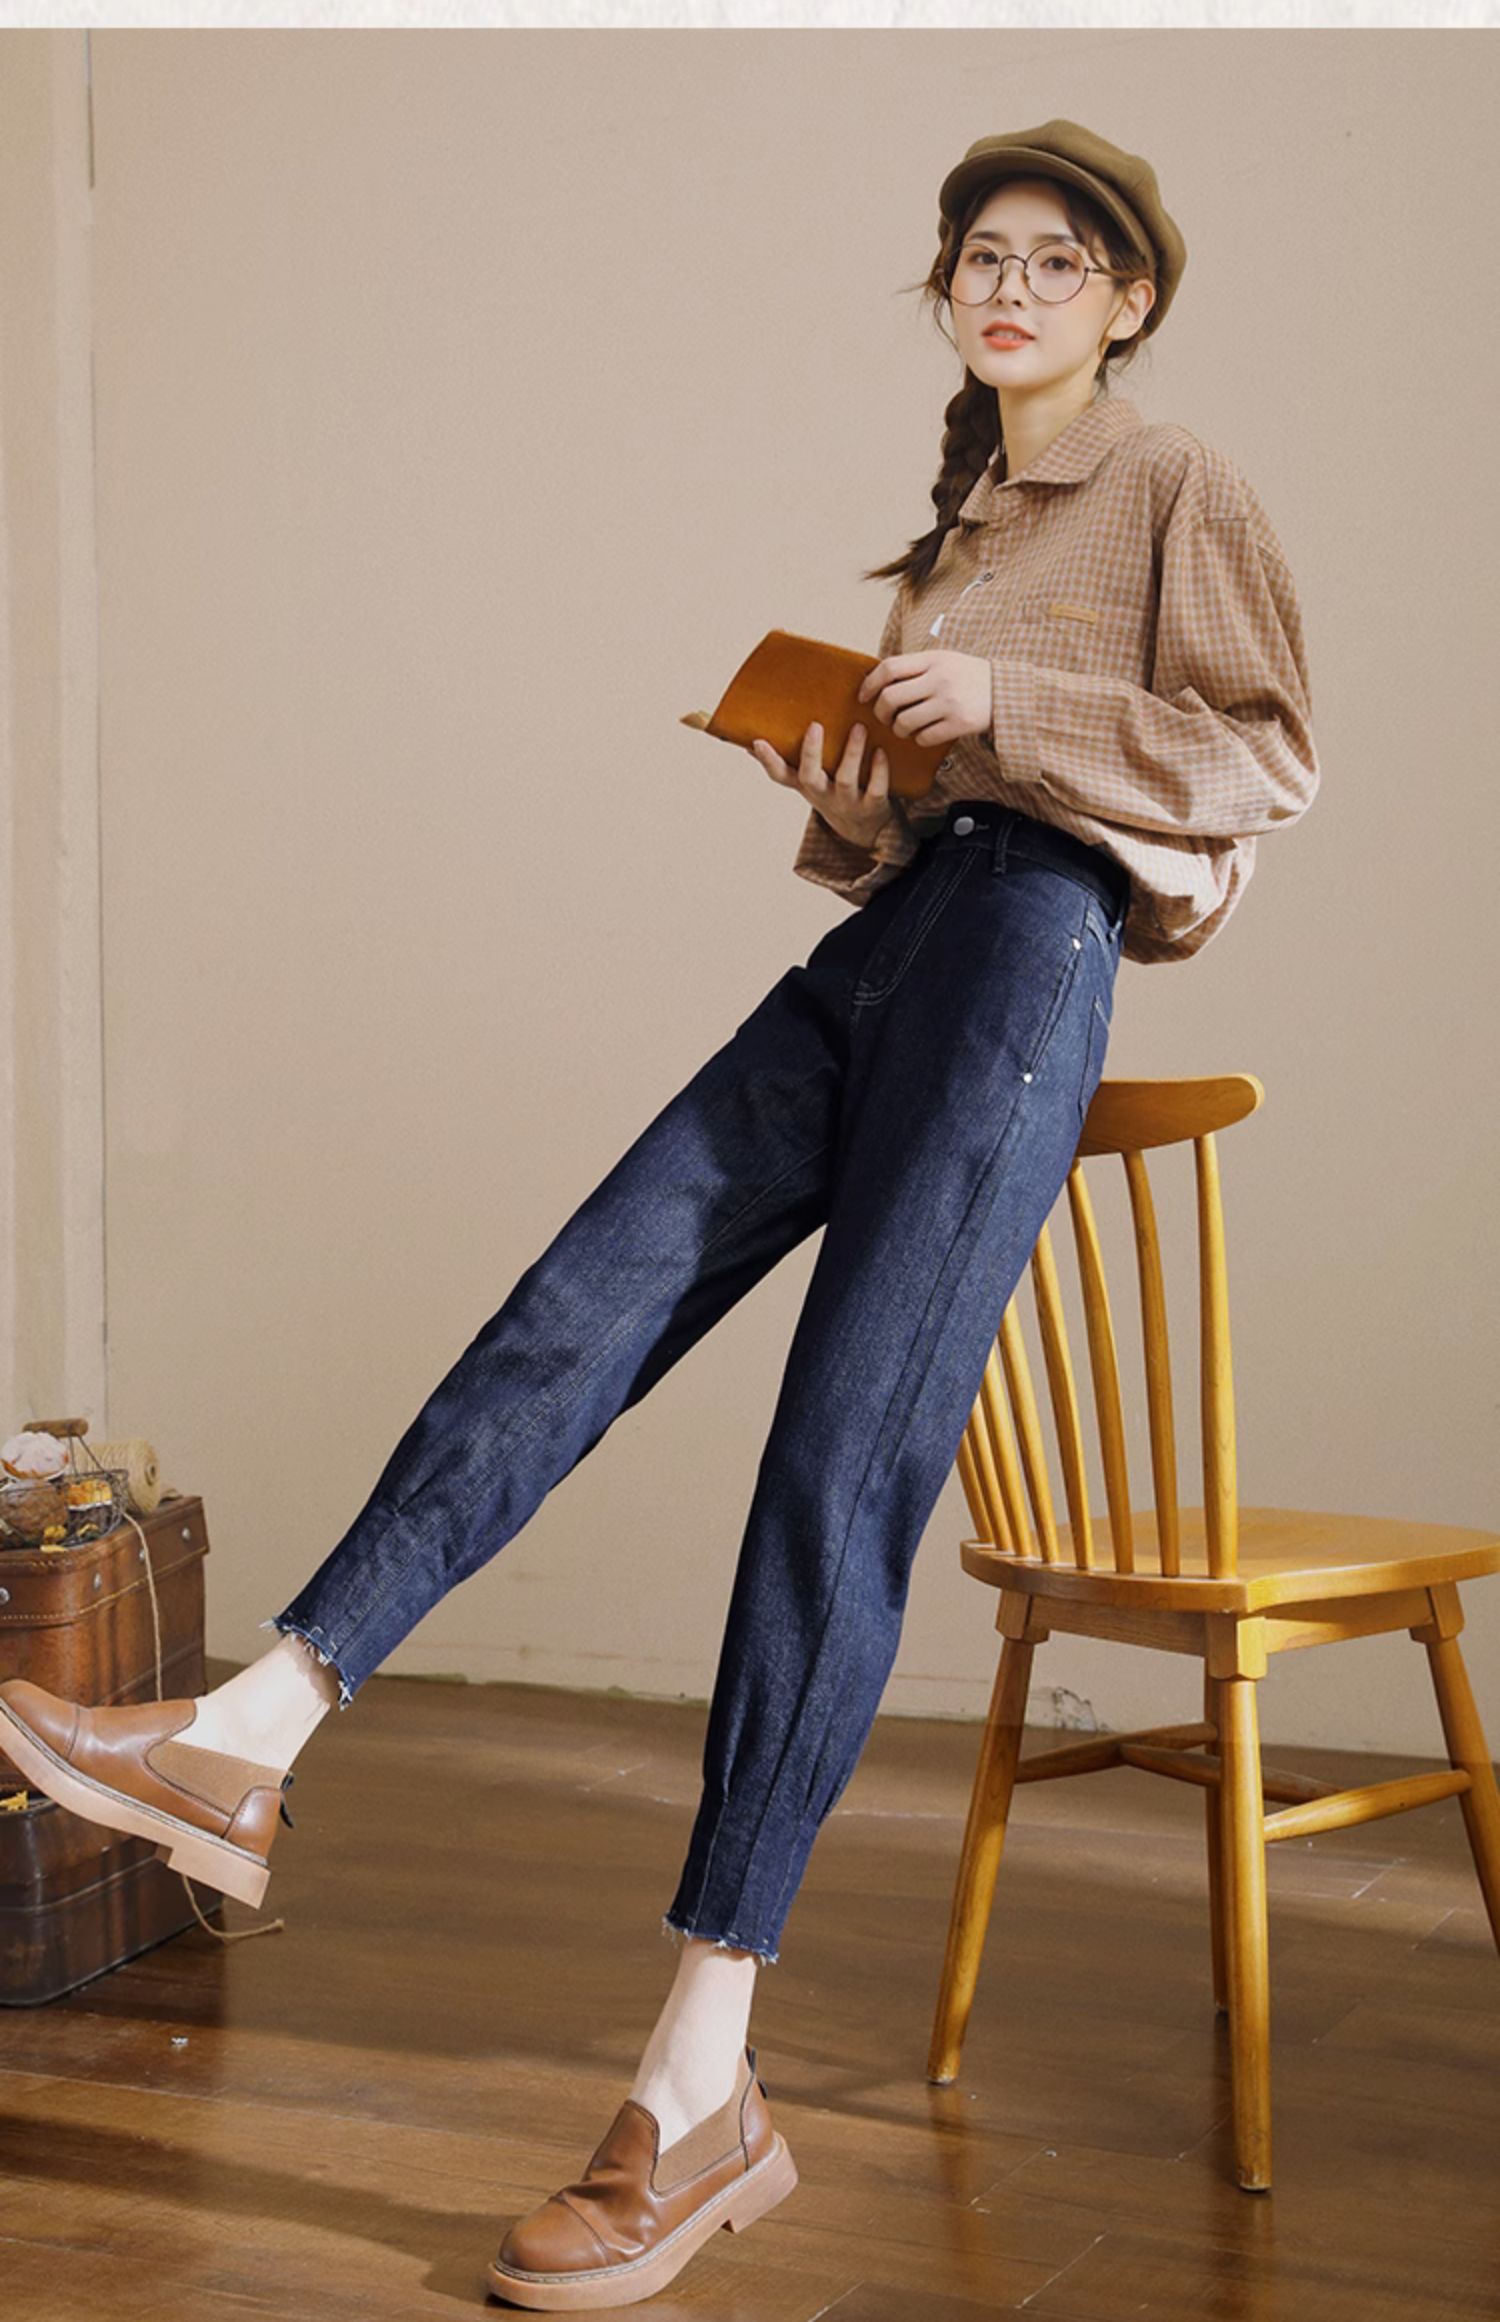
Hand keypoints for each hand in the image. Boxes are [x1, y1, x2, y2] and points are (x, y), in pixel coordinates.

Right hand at [749, 720, 897, 852]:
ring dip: (852, 753)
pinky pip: (876, 788)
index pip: (780, 775)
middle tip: (815, 725)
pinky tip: (881, 751)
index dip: (768, 761)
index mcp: (806, 786)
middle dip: (811, 752)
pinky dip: (879, 770)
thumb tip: (750, 743)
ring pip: (846, 779)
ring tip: (858, 727)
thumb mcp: (807, 783)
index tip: (758, 742)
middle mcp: (823, 795)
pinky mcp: (872, 806)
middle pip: (810, 777)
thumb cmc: (833, 794)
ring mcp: (847, 802)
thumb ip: (785, 763)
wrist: (865, 830)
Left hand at [855, 649, 991, 750]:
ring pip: (904, 722)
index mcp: (932, 659)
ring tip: (904, 728)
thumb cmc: (968, 676)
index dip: (869, 684)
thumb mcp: (944, 660)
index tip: (863, 696)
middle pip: (890, 698)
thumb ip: (915, 667)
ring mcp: (949, 702)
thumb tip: (878, 678)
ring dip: (898, 729)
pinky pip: (924, 737)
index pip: (889, 668)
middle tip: (884, 717)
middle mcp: (939, 679)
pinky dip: (919, 739)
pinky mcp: (959, 723)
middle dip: (880, 712)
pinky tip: (924, 734)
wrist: (1007, 691)